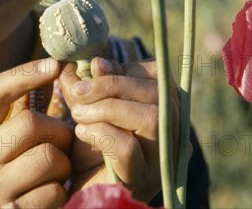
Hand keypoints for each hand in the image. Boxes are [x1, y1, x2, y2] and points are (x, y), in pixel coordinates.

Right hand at [0, 58, 72, 207]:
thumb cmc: (14, 176)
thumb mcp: (8, 143)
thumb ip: (22, 109)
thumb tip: (55, 65)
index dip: (25, 74)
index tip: (55, 64)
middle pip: (30, 123)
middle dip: (58, 130)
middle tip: (62, 143)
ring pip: (49, 158)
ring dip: (64, 165)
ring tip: (54, 174)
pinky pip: (55, 192)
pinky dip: (61, 193)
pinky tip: (48, 198)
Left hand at [59, 57, 179, 201]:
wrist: (81, 192)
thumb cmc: (88, 149)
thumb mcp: (86, 110)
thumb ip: (89, 86)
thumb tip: (94, 60)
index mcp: (165, 113)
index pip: (161, 78)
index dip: (128, 68)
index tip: (95, 69)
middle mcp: (174, 137)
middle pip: (158, 95)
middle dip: (113, 85)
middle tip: (78, 91)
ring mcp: (163, 161)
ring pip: (151, 119)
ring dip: (108, 108)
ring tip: (79, 115)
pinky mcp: (144, 181)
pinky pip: (129, 147)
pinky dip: (101, 133)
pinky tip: (82, 134)